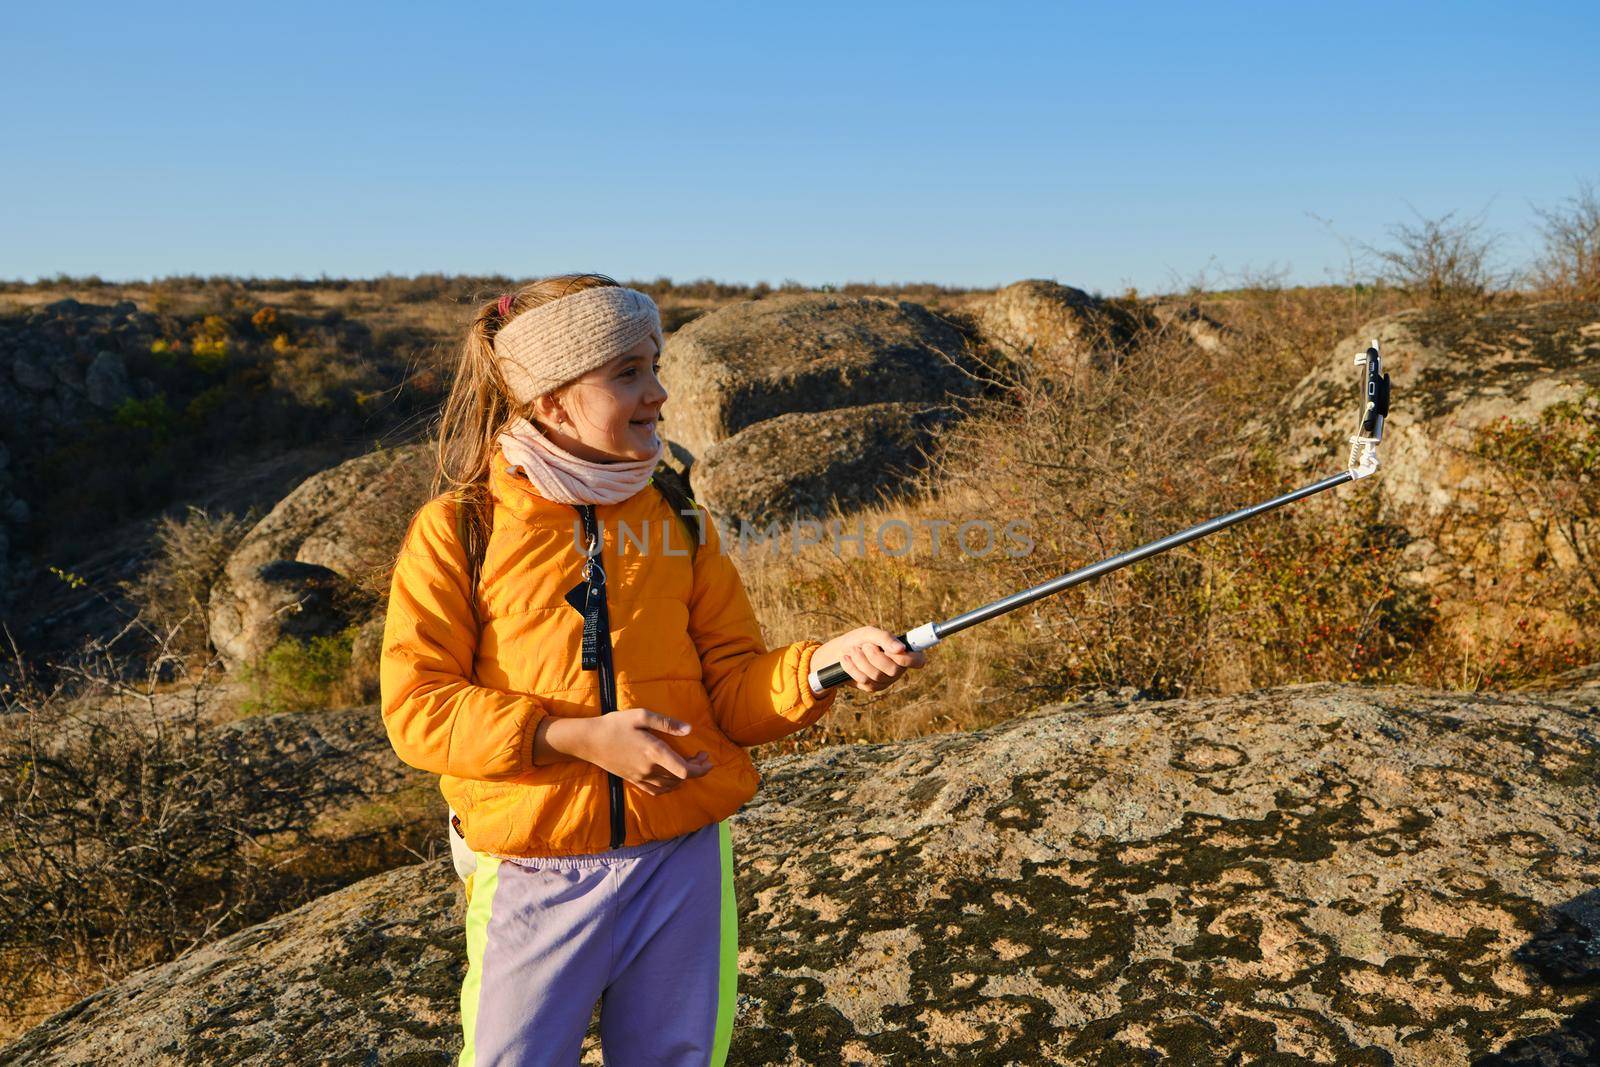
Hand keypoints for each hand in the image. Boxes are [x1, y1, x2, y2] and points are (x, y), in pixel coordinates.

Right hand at [578, 708, 712, 795]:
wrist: (590, 741)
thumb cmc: (615, 724)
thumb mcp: (641, 715)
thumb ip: (667, 723)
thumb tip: (689, 729)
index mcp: (654, 752)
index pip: (685, 770)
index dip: (700, 768)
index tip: (707, 758)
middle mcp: (649, 769)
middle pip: (681, 779)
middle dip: (697, 769)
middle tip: (701, 756)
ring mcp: (641, 777)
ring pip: (671, 786)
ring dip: (684, 777)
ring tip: (688, 763)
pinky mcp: (634, 781)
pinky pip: (657, 791)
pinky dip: (669, 786)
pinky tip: (672, 777)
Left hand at [814, 626, 927, 693]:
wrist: (838, 652)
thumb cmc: (859, 640)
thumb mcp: (870, 633)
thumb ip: (885, 638)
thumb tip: (900, 648)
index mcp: (903, 653)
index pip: (918, 661)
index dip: (910, 658)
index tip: (897, 650)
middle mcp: (898, 669)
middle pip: (894, 669)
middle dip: (876, 656)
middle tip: (866, 646)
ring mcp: (885, 680)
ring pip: (877, 676)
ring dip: (861, 660)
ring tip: (854, 650)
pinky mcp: (871, 687)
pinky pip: (864, 680)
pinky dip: (852, 667)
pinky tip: (847, 660)